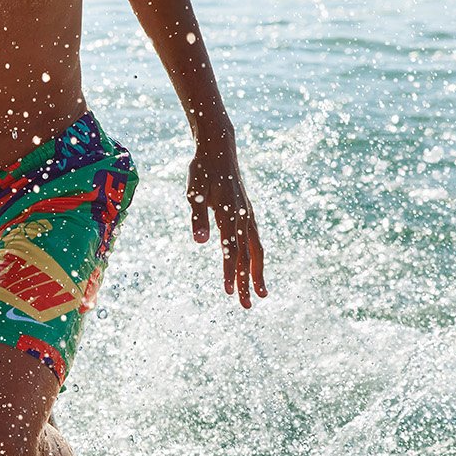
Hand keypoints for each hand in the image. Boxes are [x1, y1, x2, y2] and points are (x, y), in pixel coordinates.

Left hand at [188, 135, 266, 307]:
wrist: (219, 150)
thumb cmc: (203, 171)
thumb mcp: (194, 192)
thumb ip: (197, 217)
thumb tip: (199, 242)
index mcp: (229, 215)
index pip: (230, 251)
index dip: (229, 273)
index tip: (228, 292)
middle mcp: (243, 218)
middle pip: (248, 256)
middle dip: (247, 282)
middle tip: (248, 305)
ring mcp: (247, 215)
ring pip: (256, 250)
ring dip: (256, 273)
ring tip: (261, 293)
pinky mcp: (247, 213)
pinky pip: (255, 240)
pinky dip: (256, 257)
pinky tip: (254, 266)